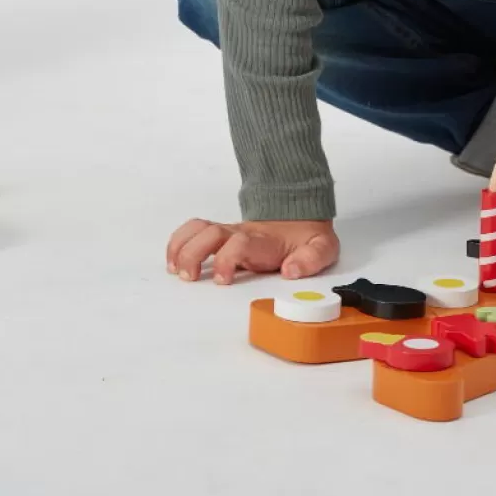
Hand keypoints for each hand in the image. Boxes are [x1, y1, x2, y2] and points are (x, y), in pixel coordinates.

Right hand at [166, 218, 339, 284]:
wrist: (301, 215)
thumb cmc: (306, 236)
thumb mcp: (322, 247)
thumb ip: (311, 259)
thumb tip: (291, 270)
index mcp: (263, 239)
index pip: (238, 243)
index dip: (227, 260)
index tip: (224, 280)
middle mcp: (241, 233)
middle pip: (209, 233)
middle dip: (194, 253)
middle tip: (190, 277)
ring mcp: (229, 233)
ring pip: (197, 228)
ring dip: (181, 247)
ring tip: (175, 270)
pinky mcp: (221, 236)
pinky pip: (193, 231)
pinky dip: (178, 243)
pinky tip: (173, 262)